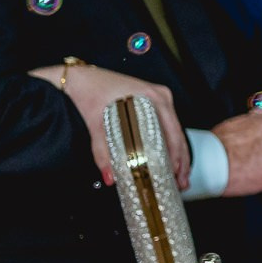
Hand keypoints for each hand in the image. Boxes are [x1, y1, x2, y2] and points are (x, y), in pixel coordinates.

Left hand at [32, 62, 190, 189]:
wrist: (80, 79)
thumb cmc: (90, 92)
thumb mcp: (96, 124)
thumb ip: (102, 152)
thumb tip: (110, 176)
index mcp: (153, 98)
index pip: (172, 133)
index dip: (175, 156)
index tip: (174, 175)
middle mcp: (160, 96)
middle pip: (177, 134)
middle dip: (181, 160)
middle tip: (181, 183)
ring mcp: (158, 98)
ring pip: (174, 130)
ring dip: (177, 153)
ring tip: (179, 176)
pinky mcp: (153, 101)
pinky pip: (167, 125)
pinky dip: (169, 142)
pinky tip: (169, 157)